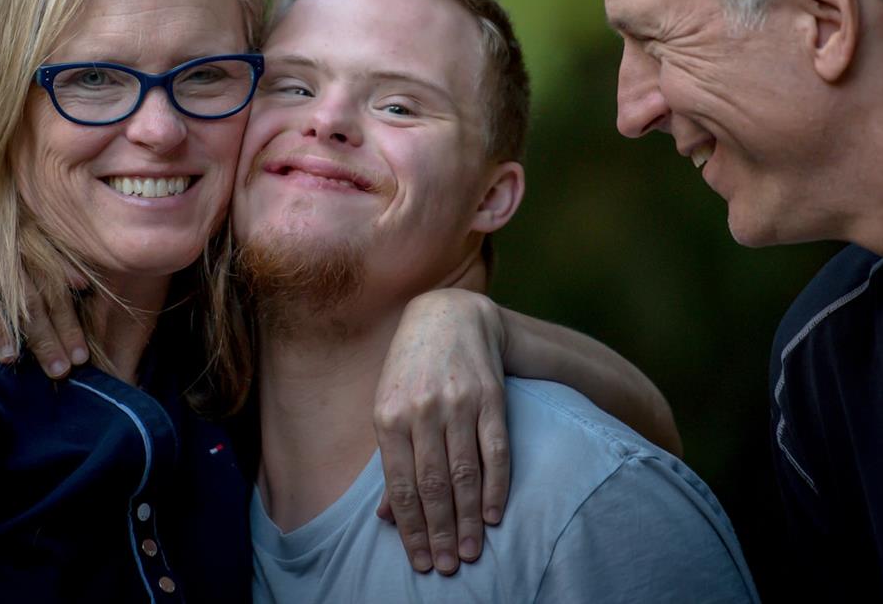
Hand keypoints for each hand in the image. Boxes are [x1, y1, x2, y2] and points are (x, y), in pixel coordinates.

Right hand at [0, 173, 87, 376]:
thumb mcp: (15, 231)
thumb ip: (49, 255)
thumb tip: (82, 285)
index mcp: (21, 232)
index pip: (50, 283)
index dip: (66, 320)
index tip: (79, 355)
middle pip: (23, 290)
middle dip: (41, 333)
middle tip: (56, 368)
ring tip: (10, 356)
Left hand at [373, 289, 509, 575]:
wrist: (448, 316)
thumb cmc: (410, 370)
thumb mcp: (387, 407)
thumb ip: (390, 460)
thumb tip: (386, 517)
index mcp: (388, 415)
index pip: (402, 485)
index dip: (412, 528)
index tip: (422, 561)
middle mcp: (423, 411)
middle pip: (434, 486)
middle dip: (441, 532)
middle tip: (449, 566)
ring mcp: (458, 404)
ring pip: (465, 473)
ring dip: (469, 519)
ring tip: (472, 552)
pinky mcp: (491, 398)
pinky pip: (496, 451)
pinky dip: (497, 487)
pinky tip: (495, 515)